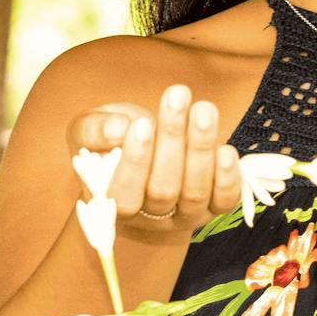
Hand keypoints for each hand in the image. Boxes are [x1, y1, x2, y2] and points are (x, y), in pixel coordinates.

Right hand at [70, 85, 243, 244]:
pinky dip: (228, 177)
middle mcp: (148, 218)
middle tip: (177, 96)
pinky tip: (225, 149)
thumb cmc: (110, 142)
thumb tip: (118, 129)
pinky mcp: (212, 208)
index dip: (134, 162)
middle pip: (163, 190)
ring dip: (201, 148)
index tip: (142, 123)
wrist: (143, 149)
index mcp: (110, 205)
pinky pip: (224, 201)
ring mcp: (182, 216)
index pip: (123, 196)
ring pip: (194, 192)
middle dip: (171, 140)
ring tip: (203, 108)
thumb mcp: (88, 130)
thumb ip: (94, 130)